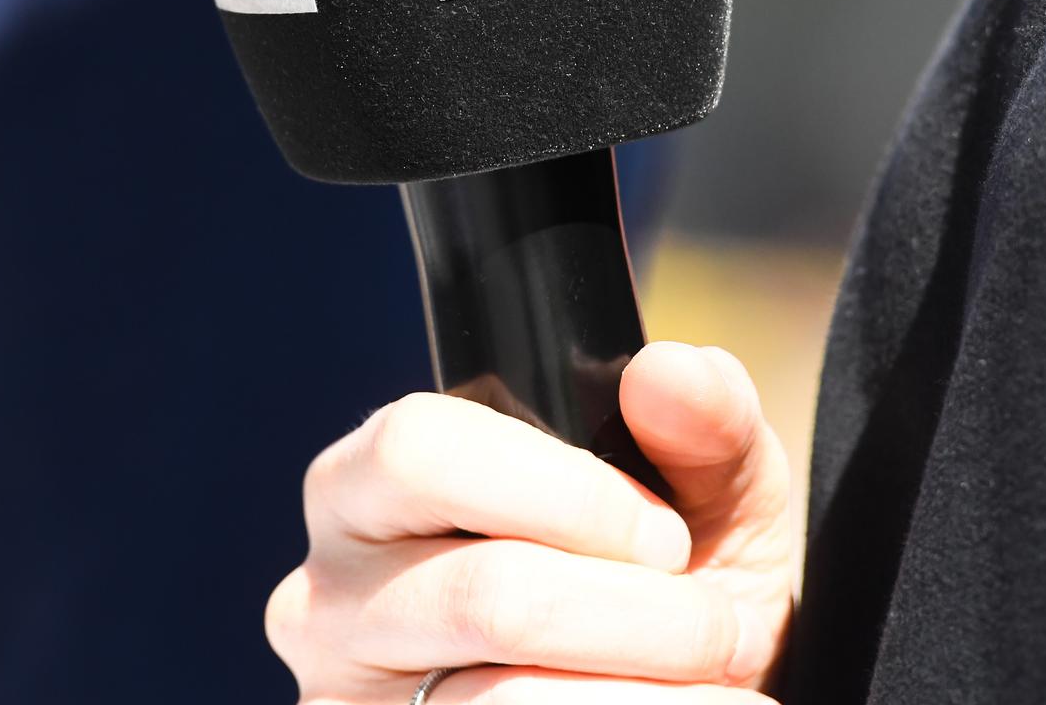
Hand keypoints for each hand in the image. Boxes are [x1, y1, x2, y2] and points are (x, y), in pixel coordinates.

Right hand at [267, 341, 794, 701]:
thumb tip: (669, 373)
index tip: (665, 539)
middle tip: (713, 628)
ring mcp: (350, 695)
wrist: (684, 688)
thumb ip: (703, 418)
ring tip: (714, 680)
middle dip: (636, 615)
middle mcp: (331, 591)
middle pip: (484, 594)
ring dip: (645, 692)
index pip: (422, 449)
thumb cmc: (669, 577)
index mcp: (373, 481)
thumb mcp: (704, 485)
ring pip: (505, 700)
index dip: (565, 493)